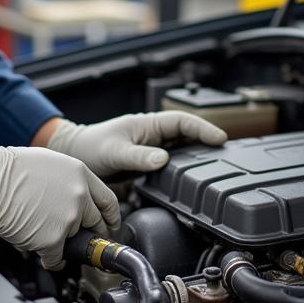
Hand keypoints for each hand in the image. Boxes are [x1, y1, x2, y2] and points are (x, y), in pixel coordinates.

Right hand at [0, 142, 119, 268]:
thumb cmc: (10, 169)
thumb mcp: (52, 163)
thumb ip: (71, 180)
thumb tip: (77, 197)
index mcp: (81, 174)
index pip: (109, 201)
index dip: (110, 217)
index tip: (109, 224)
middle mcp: (80, 196)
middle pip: (96, 223)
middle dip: (90, 233)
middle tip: (83, 238)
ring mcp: (68, 219)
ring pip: (75, 241)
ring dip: (64, 242)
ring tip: (48, 235)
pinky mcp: (52, 239)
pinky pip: (58, 258)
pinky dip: (52, 260)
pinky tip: (45, 254)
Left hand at [45, 112, 227, 178]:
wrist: (75, 157)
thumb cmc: (91, 148)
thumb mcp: (114, 152)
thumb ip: (138, 157)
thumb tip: (164, 159)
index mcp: (148, 125)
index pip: (182, 122)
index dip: (203, 128)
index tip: (220, 139)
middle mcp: (153, 135)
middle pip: (188, 135)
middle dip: (208, 141)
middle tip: (228, 155)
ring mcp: (152, 149)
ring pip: (182, 150)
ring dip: (198, 156)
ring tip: (217, 167)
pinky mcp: (148, 164)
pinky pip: (172, 165)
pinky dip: (184, 170)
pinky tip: (192, 180)